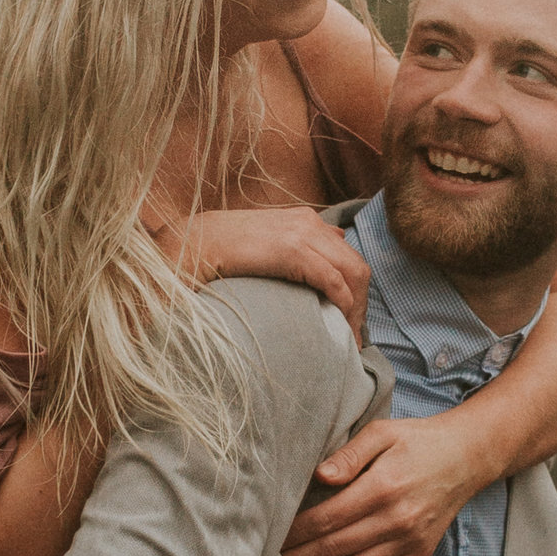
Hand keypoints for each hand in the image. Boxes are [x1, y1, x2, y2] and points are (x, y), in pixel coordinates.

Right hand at [174, 206, 370, 337]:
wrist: (193, 242)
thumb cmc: (222, 249)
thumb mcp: (266, 244)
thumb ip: (296, 246)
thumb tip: (329, 252)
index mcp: (305, 219)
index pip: (347, 255)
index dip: (355, 289)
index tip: (352, 318)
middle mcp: (310, 222)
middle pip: (357, 265)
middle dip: (363, 302)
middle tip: (357, 334)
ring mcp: (303, 234)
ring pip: (352, 272)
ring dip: (357, 308)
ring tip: (351, 336)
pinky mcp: (294, 250)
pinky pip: (333, 280)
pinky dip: (344, 304)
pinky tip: (341, 323)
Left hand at [277, 409, 488, 555]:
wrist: (468, 455)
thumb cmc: (418, 441)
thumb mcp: (382, 433)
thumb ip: (350, 454)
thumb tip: (321, 475)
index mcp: (381, 488)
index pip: (327, 518)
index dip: (296, 532)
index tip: (271, 538)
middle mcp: (394, 520)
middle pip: (335, 548)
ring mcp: (407, 542)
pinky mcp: (419, 555)